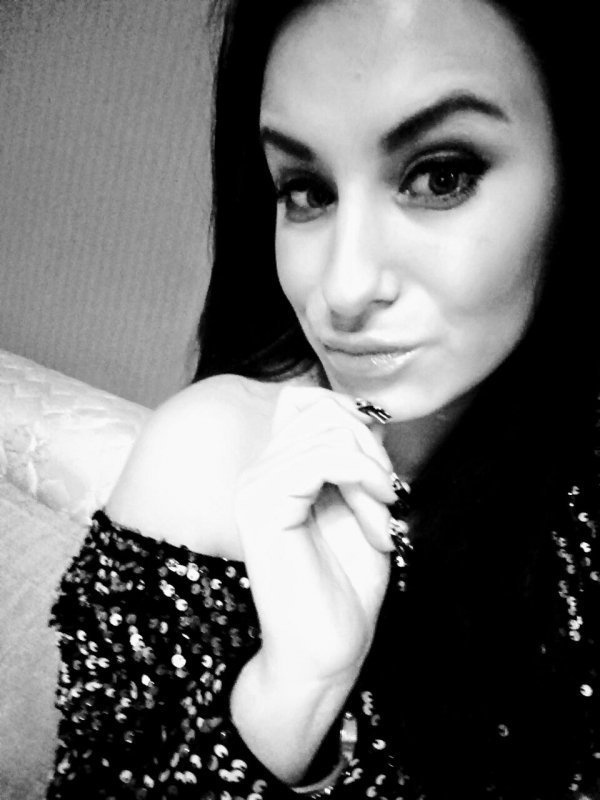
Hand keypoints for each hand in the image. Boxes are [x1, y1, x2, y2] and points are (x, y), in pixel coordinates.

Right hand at [233, 386, 396, 685]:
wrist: (327, 651)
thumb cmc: (346, 587)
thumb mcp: (363, 508)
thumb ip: (360, 461)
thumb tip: (370, 417)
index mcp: (278, 471)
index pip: (305, 401)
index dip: (351, 414)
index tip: (381, 462)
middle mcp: (259, 472)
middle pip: (320, 409)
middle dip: (369, 447)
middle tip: (387, 498)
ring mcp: (255, 487)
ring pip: (324, 430)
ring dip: (371, 471)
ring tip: (381, 518)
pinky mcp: (261, 507)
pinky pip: (319, 459)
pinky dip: (362, 478)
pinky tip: (375, 517)